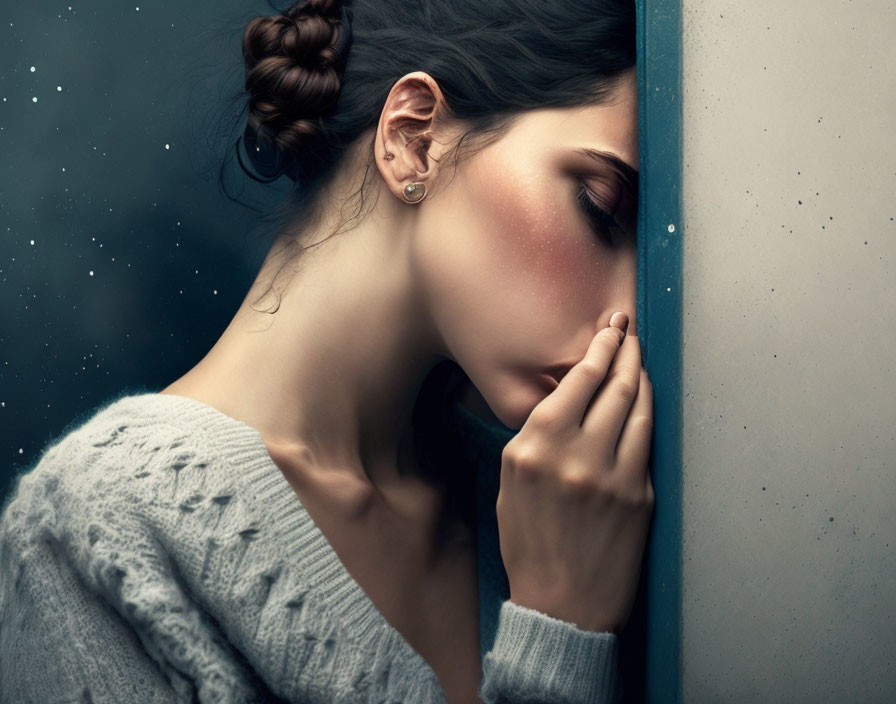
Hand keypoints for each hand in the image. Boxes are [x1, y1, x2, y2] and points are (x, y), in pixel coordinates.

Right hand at [495, 312, 653, 633]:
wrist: (562, 605)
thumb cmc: (528, 547)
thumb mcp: (508, 487)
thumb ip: (532, 441)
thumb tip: (561, 403)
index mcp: (531, 449)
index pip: (573, 383)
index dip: (596, 349)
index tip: (607, 329)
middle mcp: (571, 454)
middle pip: (609, 384)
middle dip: (622, 348)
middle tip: (628, 327)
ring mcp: (610, 474)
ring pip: (634, 405)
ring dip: (640, 372)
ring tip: (639, 352)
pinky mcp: (638, 494)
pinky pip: (647, 438)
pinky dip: (648, 410)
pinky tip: (646, 396)